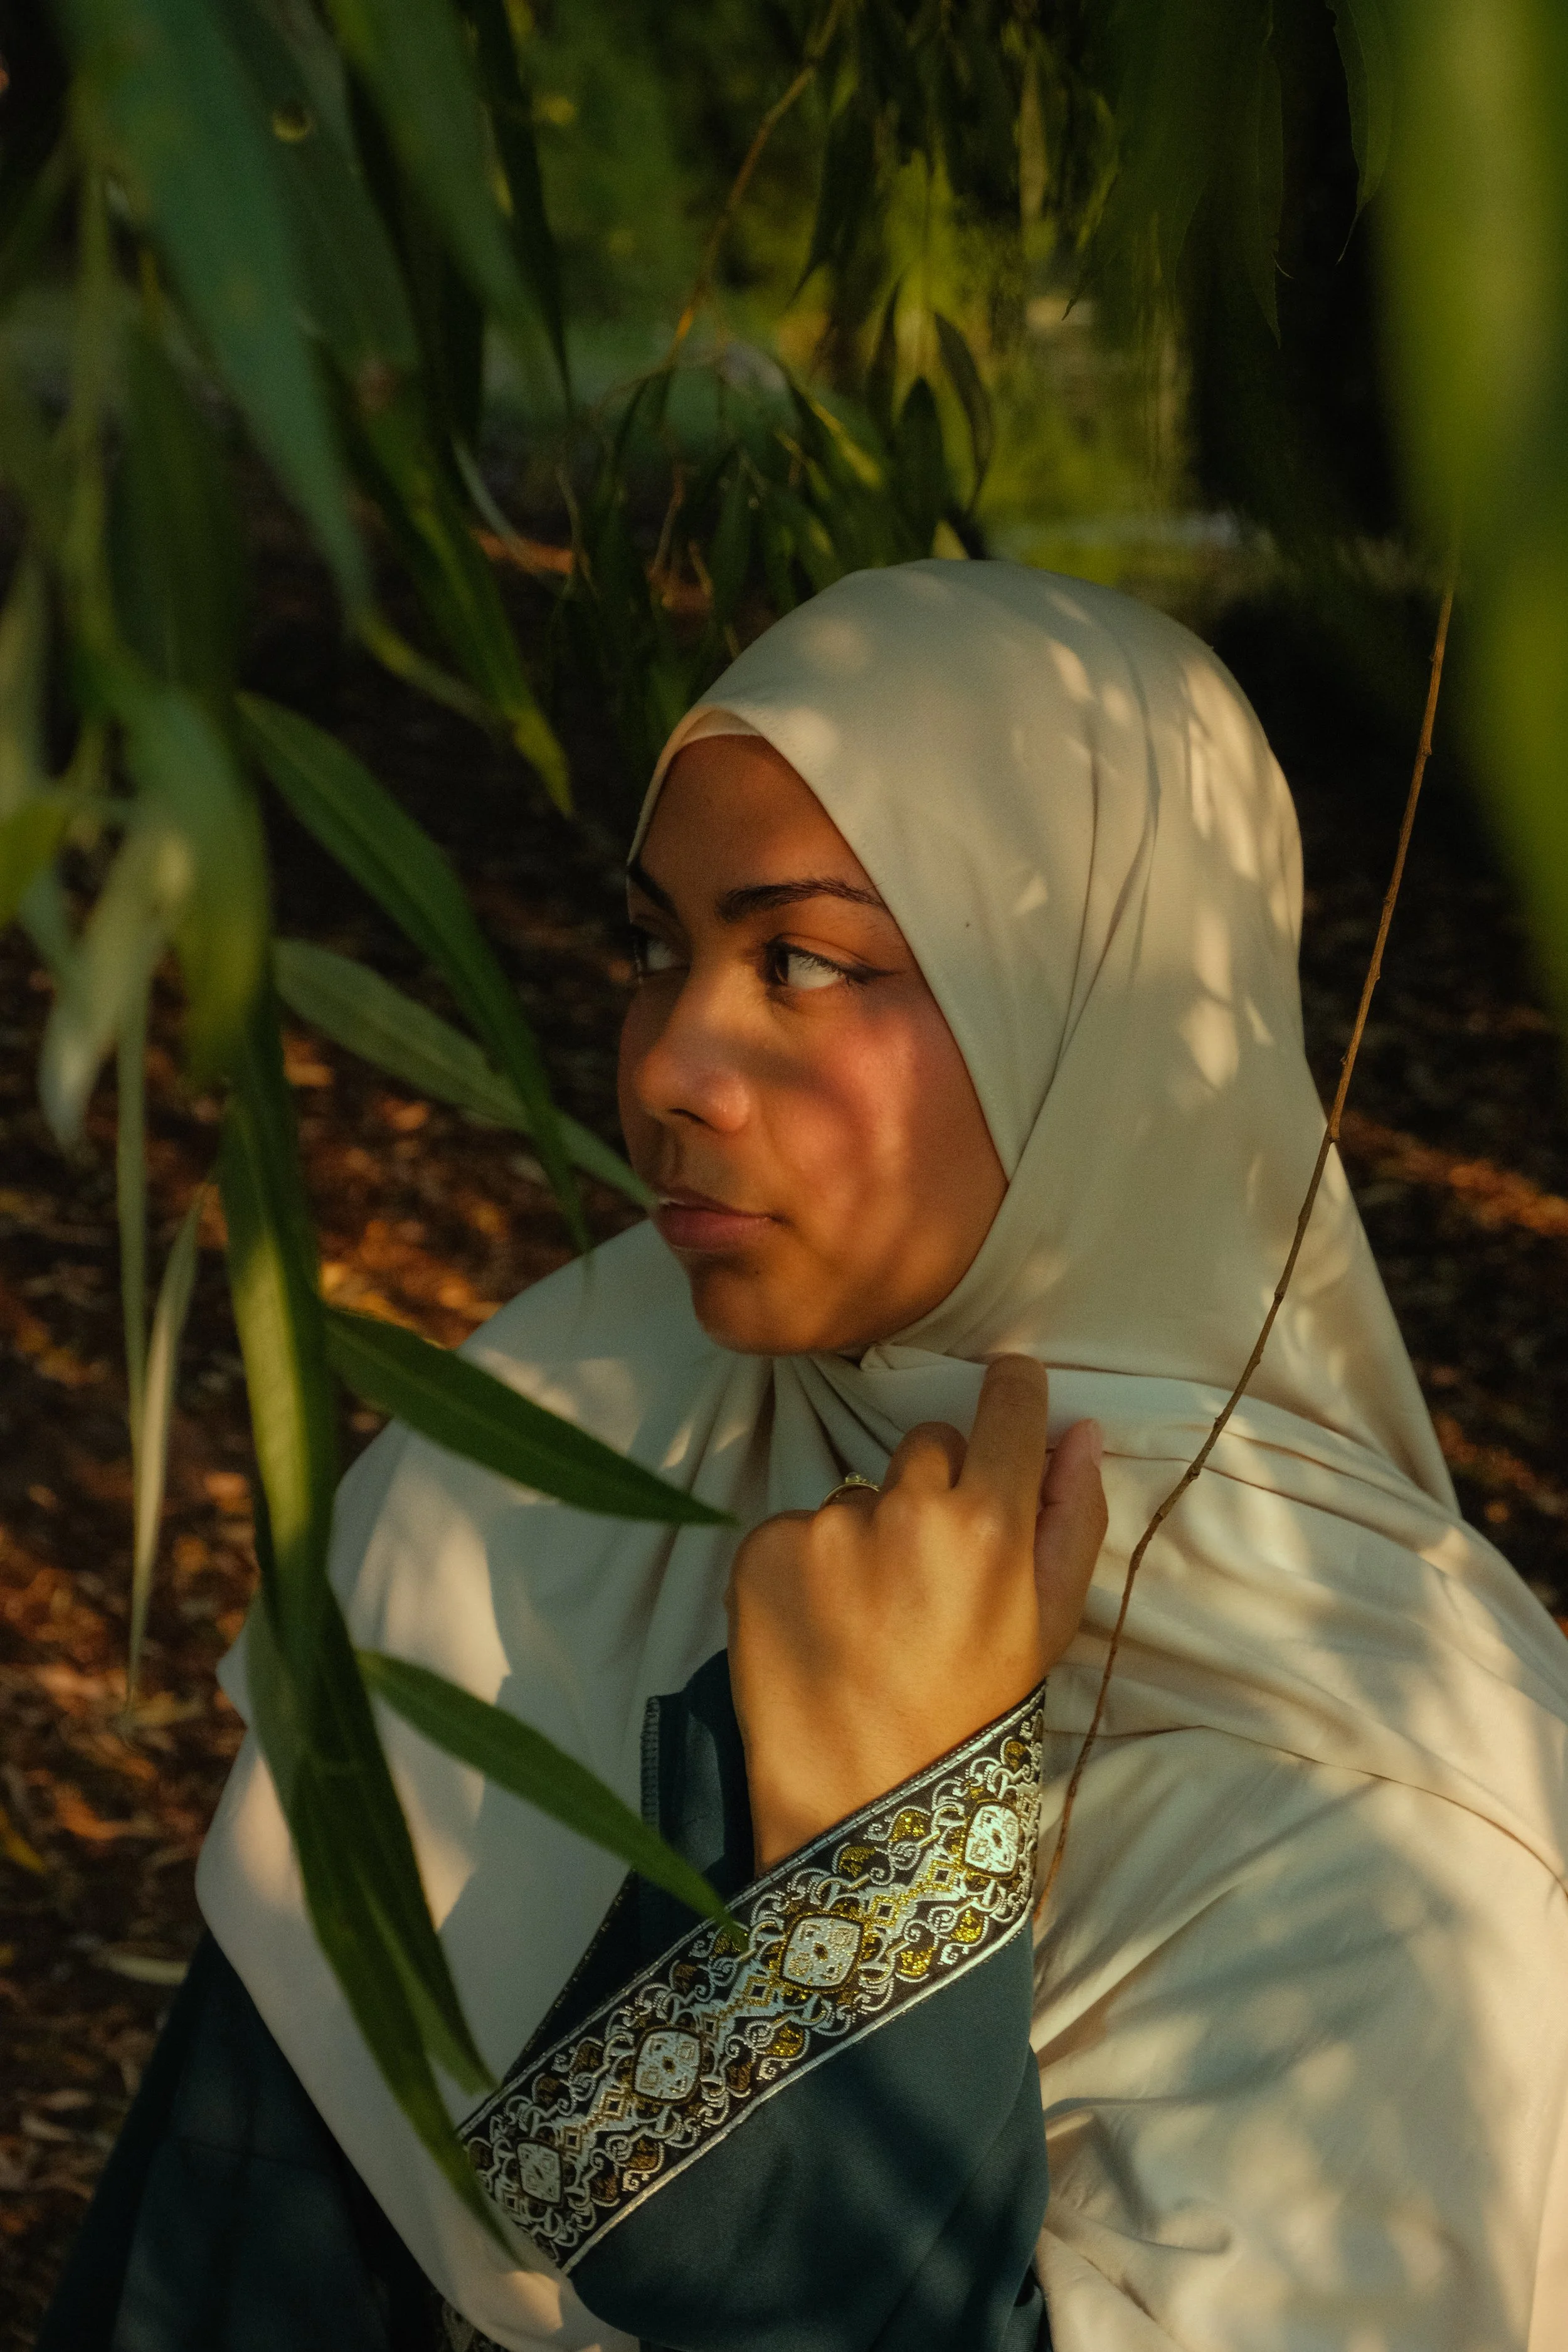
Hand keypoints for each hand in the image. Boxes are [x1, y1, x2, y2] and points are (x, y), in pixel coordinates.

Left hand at [726, 1357, 1106, 1868]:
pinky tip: (821, 1625)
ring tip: (871, 1616)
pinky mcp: (762, 1547)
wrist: (859, 1803)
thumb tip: (1082, 1430)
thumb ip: (1072, 1518)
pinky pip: (796, 1526)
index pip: (1008, 1404)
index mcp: (988, 1525)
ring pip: (861, 1491)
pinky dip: (807, 1566)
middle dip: (936, 1488)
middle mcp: (905, 1509)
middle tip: (932, 1573)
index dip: (1012, 1394)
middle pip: (930, 1443)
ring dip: (868, 1533)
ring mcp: (825, 1525)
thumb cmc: (969, 1716)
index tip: (1008, 1394)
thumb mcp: (1048, 1627)